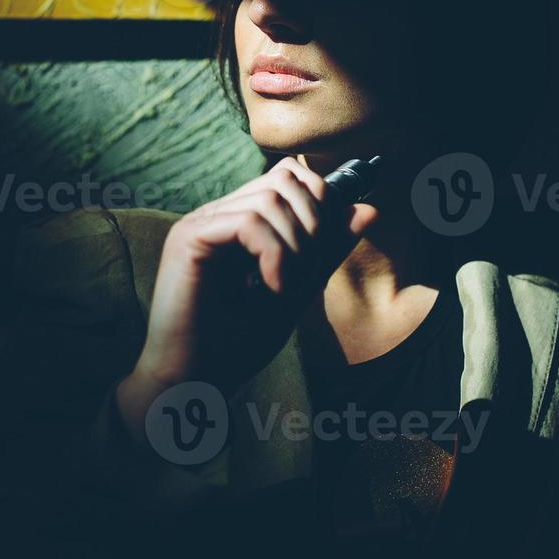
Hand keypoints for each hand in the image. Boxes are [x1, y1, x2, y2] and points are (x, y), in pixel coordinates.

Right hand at [116, 157, 378, 440]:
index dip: (320, 201)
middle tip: (308, 274)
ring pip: (268, 199)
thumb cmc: (237, 344)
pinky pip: (248, 222)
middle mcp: (216, 216)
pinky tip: (273, 287)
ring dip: (296, 245)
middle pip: (283, 180)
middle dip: (313, 223)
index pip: (287, 177)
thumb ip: (328, 250)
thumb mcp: (297, 289)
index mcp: (238, 223)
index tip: (324, 250)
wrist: (194, 382)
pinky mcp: (189, 239)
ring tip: (288, 287)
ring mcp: (200, 224)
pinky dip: (275, 253)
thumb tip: (369, 209)